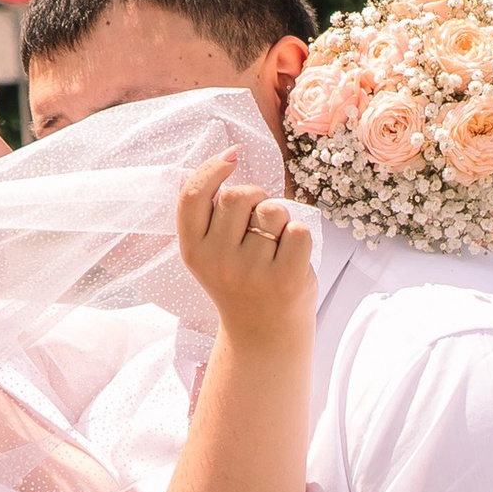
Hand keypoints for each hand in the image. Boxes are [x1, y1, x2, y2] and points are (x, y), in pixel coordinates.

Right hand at [175, 164, 313, 349]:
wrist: (264, 336)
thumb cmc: (241, 282)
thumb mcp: (212, 251)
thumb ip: (211, 213)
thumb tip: (225, 155)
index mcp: (193, 250)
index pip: (192, 195)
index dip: (212, 169)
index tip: (232, 157)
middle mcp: (217, 261)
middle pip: (239, 195)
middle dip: (256, 198)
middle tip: (259, 225)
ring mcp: (250, 272)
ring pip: (273, 210)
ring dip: (280, 220)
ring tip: (273, 247)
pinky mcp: (284, 279)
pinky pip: (299, 230)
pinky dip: (300, 238)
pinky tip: (290, 259)